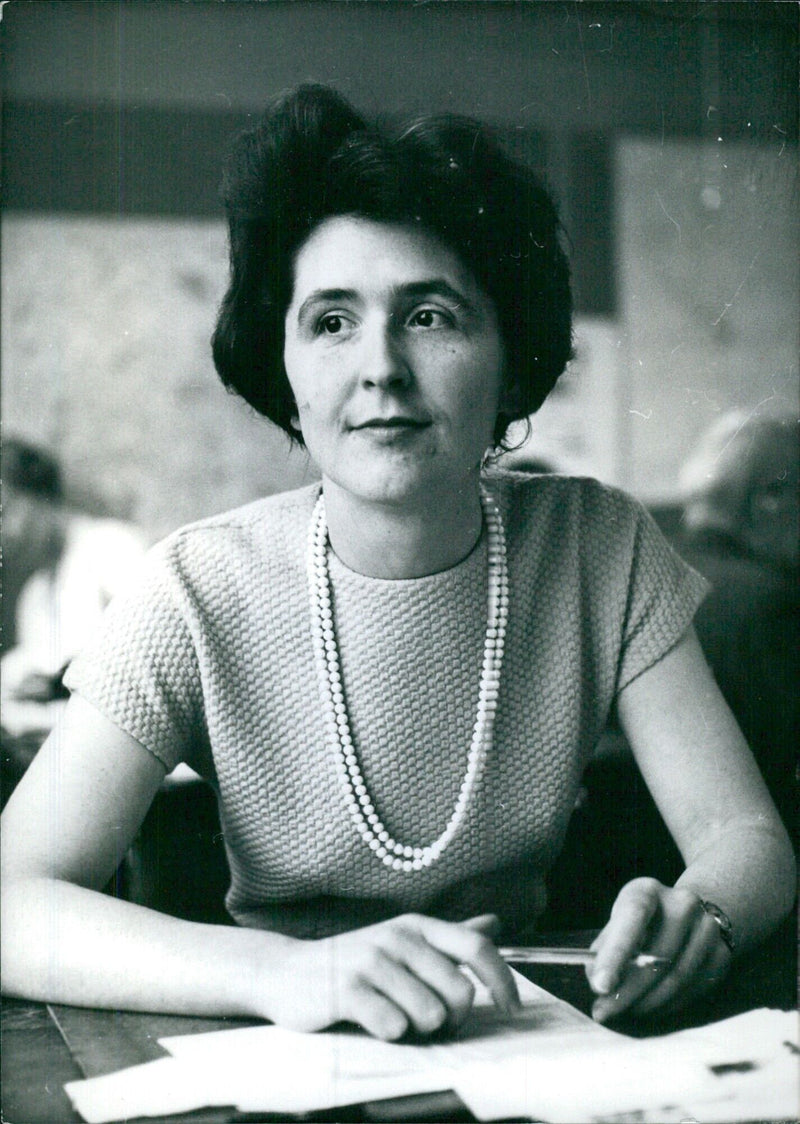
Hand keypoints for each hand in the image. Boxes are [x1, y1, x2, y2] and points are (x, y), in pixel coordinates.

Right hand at [257, 912, 519, 1039]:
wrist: (286, 972)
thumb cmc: (353, 963)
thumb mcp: (402, 943)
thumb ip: (450, 938)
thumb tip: (494, 923)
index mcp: (417, 926)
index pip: (477, 947)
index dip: (503, 980)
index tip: (512, 1008)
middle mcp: (398, 937)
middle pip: (459, 992)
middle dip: (452, 1020)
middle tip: (428, 1022)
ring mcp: (372, 961)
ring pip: (430, 1015)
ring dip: (418, 1031)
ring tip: (393, 1018)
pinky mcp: (348, 989)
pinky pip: (394, 1027)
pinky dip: (389, 1034)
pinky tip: (372, 1022)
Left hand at [588, 878, 731, 1022]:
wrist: (688, 912)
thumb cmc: (642, 921)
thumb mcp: (619, 921)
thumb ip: (604, 948)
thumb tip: (598, 982)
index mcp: (648, 891)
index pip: (632, 919)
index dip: (615, 954)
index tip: (600, 986)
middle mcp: (682, 904)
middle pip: (656, 957)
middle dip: (627, 992)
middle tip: (604, 1011)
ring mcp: (707, 928)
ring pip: (677, 979)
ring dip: (647, 1003)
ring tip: (625, 1011)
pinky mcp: (722, 953)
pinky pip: (693, 990)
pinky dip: (667, 1005)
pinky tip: (650, 1006)